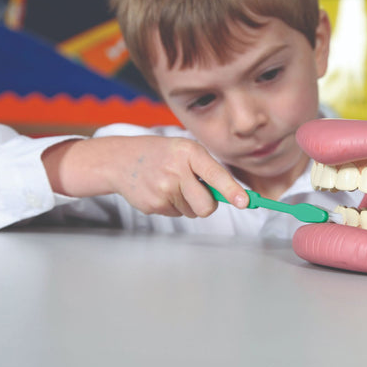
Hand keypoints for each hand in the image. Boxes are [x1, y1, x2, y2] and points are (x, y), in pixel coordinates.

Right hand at [43, 136, 248, 217]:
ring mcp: (163, 189)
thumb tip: (236, 197)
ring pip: (192, 211)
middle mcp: (177, 170)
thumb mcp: (185, 151)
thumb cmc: (162, 155)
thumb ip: (208, 170)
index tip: (245, 202)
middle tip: (196, 192)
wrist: (121, 160)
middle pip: (207, 206)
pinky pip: (177, 214)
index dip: (232, 190)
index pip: (216, 174)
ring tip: (171, 184)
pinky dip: (172, 206)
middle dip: (207, 205)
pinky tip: (160, 190)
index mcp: (189, 152)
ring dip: (187, 203)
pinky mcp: (153, 204)